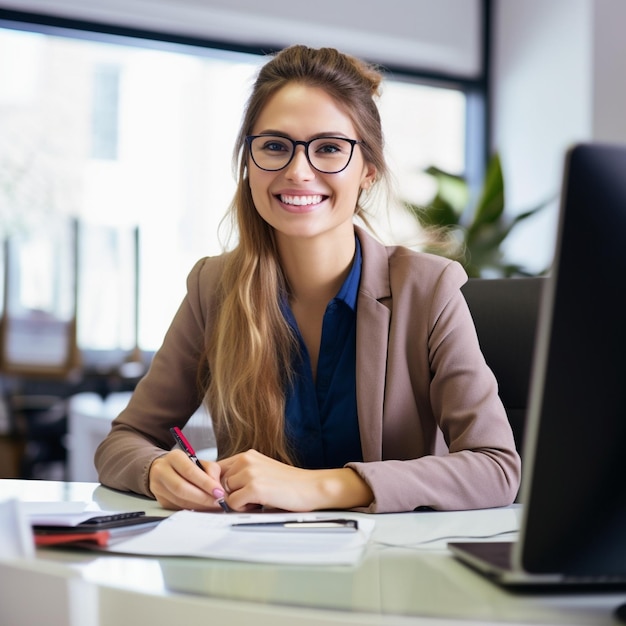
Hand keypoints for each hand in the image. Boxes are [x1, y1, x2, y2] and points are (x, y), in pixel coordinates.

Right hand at [148, 449, 226, 510]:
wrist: (165, 468)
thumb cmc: (186, 465)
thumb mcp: (200, 461)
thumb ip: (211, 471)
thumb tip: (217, 488)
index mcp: (174, 457)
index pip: (190, 471)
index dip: (206, 483)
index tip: (219, 492)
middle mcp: (162, 471)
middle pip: (182, 488)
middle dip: (203, 497)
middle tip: (218, 502)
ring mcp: (158, 487)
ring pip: (179, 500)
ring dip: (199, 505)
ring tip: (213, 505)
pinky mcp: (160, 500)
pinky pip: (178, 507)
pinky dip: (193, 509)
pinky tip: (203, 507)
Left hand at [217, 449, 373, 511]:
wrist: (311, 487)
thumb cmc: (289, 483)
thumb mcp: (262, 472)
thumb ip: (242, 476)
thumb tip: (218, 489)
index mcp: (248, 455)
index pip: (217, 467)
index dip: (218, 483)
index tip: (226, 492)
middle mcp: (246, 460)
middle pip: (219, 482)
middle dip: (230, 493)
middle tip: (251, 497)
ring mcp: (250, 473)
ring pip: (225, 493)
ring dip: (237, 501)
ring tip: (258, 500)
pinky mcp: (254, 487)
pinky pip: (233, 503)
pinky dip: (243, 508)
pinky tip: (260, 504)